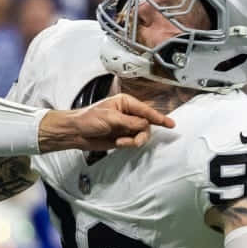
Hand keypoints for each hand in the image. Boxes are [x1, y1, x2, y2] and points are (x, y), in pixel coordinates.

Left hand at [38, 93, 174, 152]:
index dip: (159, 117)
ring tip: (121, 142)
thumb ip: (130, 122)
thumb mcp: (111, 118)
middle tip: (135, 141)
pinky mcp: (122, 137)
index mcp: (125, 103)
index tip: (170, 124)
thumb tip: (145, 125)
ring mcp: (125, 126)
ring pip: (141, 135)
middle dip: (142, 133)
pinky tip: (117, 143)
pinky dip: (128, 144)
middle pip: (146, 124)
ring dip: (133, 140)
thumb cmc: (88, 119)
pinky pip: (133, 142)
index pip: (146, 110)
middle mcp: (128, 114)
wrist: (75, 132)